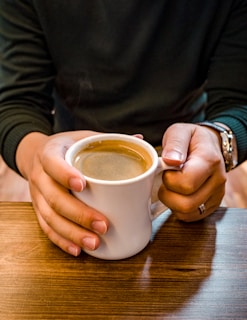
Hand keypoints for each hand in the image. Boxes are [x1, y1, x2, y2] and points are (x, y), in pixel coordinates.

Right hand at [16, 131, 108, 255]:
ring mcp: (37, 195)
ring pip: (50, 218)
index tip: (83, 186)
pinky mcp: (38, 209)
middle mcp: (39, 175)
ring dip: (72, 233)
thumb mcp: (82, 137)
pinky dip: (61, 240)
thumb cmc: (67, 147)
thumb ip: (108, 139)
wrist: (37, 155)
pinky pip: (46, 228)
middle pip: (54, 198)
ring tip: (94, 243)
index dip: (64, 174)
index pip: (52, 163)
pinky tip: (78, 250)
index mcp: (50, 152)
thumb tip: (140, 139)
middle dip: (79, 215)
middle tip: (103, 226)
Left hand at [159, 123, 226, 220]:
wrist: (208, 145)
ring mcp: (216, 195)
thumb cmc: (191, 139)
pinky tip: (178, 194)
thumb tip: (170, 160)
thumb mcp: (180, 131)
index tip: (166, 169)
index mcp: (209, 161)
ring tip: (172, 186)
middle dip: (167, 193)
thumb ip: (174, 144)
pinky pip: (190, 217)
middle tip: (166, 180)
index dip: (169, 179)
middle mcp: (217, 181)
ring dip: (171, 202)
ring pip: (187, 213)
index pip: (186, 183)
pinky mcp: (211, 205)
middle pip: (186, 203)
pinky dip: (178, 209)